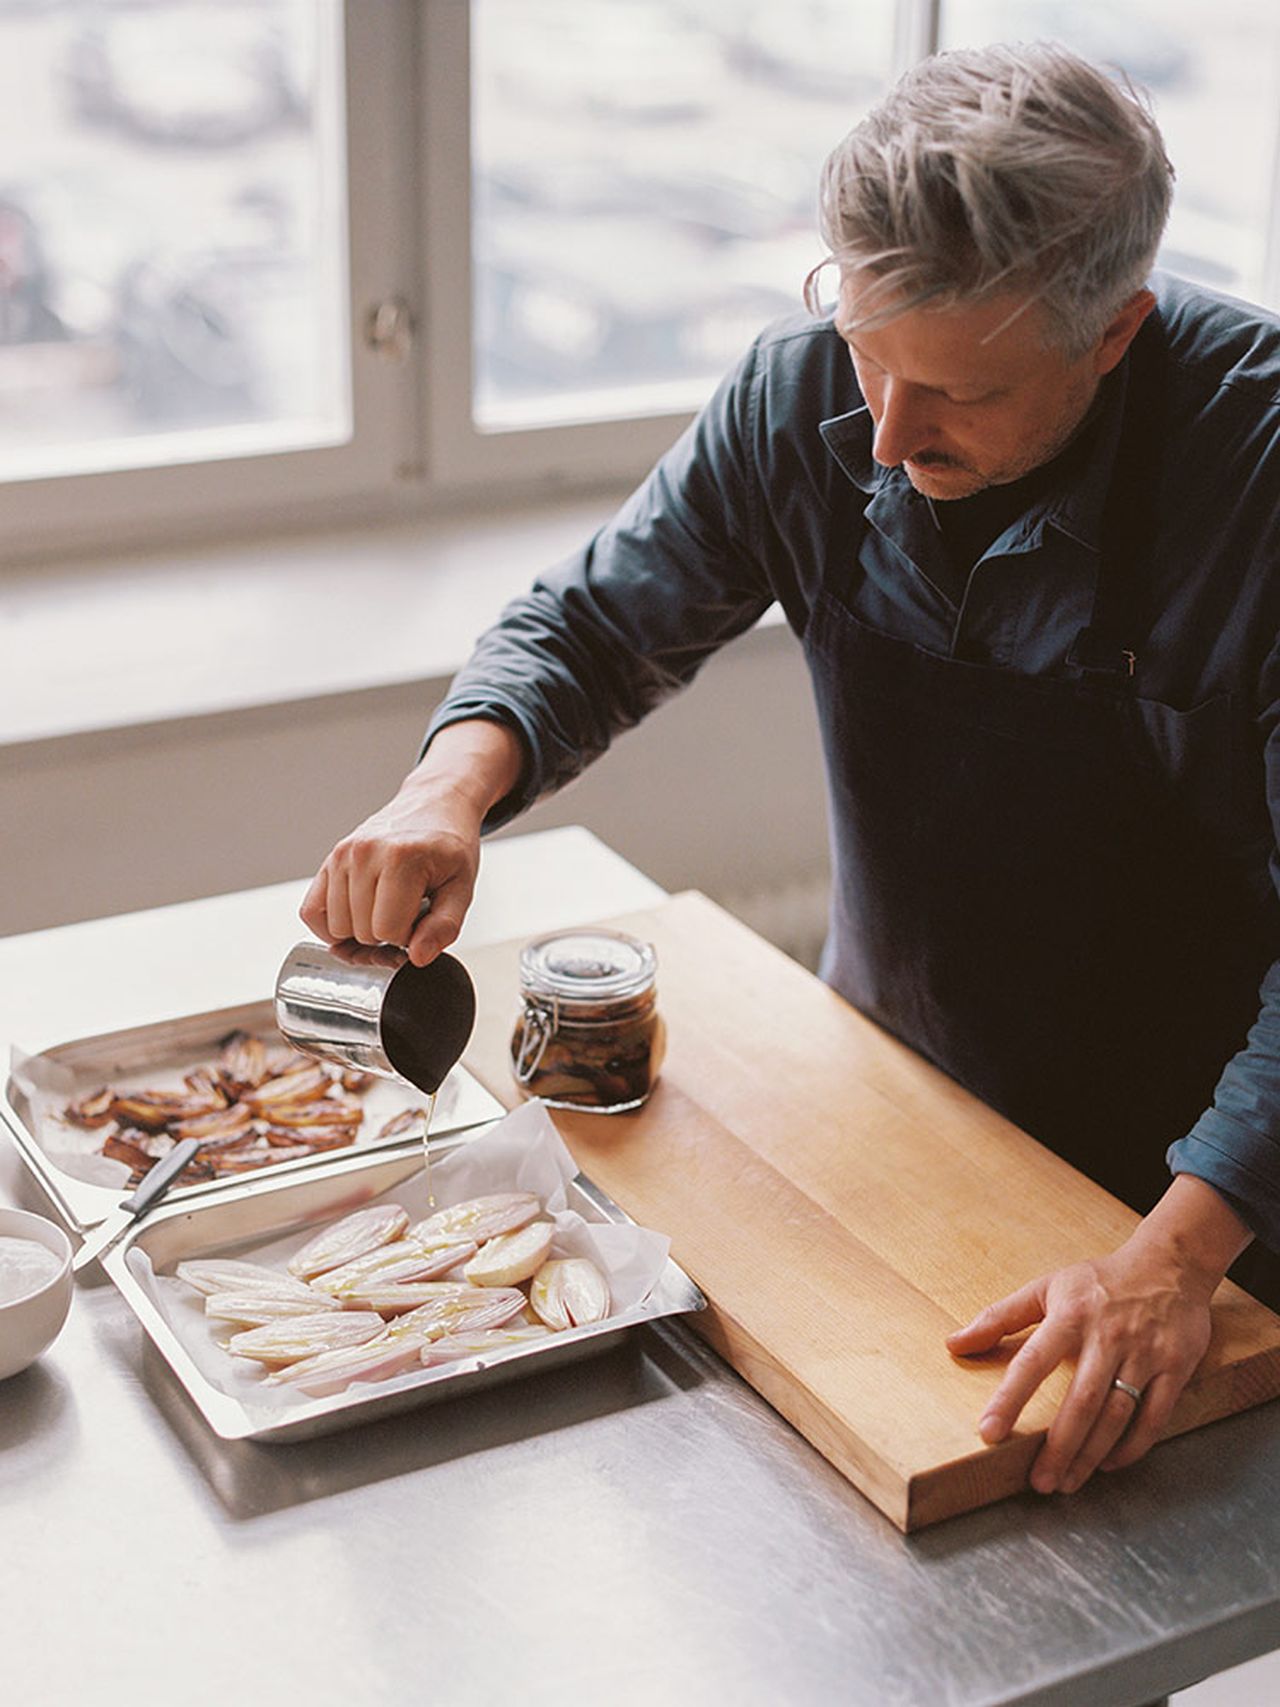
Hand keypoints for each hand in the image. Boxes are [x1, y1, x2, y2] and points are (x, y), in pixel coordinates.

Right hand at [300, 720, 523, 964]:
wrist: (434, 805)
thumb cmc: (448, 845)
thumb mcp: (462, 887)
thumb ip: (444, 927)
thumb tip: (417, 957)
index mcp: (401, 858)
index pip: (388, 931)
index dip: (409, 937)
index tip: (422, 919)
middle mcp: (364, 853)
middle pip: (360, 933)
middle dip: (386, 935)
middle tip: (406, 914)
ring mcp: (342, 855)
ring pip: (335, 928)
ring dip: (360, 931)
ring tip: (385, 909)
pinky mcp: (329, 860)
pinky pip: (311, 911)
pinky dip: (330, 925)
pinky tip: (358, 917)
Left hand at [946, 1176, 1251, 1493]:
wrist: (1170, 1264)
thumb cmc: (1099, 1282)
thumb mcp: (1046, 1288)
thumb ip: (999, 1317)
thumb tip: (953, 1344)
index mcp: (1070, 1316)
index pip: (1033, 1362)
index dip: (1010, 1399)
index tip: (989, 1433)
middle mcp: (1107, 1336)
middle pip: (1080, 1401)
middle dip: (1058, 1447)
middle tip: (1038, 1483)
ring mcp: (1144, 1353)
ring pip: (1116, 1415)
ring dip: (1090, 1455)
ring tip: (1067, 1482)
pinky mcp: (1175, 1367)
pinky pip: (1154, 1417)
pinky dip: (1132, 1447)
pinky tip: (1109, 1464)